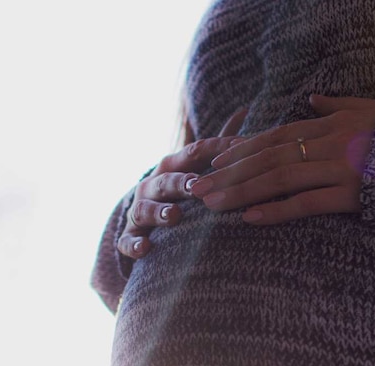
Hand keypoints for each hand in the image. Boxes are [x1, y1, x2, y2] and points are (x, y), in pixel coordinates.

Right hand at [117, 107, 247, 258]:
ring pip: (145, 209)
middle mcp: (153, 185)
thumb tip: (245, 108)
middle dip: (181, 182)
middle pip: (167, 180)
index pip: (194, 153)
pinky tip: (147, 248)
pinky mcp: (131, 236)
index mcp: (173, 166)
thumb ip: (219, 143)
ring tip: (175, 216)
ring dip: (160, 212)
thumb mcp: (197, 164)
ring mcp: (140, 209)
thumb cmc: (180, 188)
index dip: (215, 151)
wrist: (143, 219)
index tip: (238, 152)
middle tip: (198, 186)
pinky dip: (136, 245)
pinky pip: (129, 241)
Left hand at [187, 95, 374, 224]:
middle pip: (267, 157)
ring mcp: (337, 169)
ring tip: (212, 205)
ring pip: (278, 178)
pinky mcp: (350, 195)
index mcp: (329, 125)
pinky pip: (306, 203)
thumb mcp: (370, 109)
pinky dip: (276, 211)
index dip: (242, 150)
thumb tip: (313, 99)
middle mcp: (327, 143)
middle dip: (229, 174)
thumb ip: (337, 105)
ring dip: (241, 192)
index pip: (275, 137)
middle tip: (198, 188)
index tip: (215, 163)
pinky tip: (250, 219)